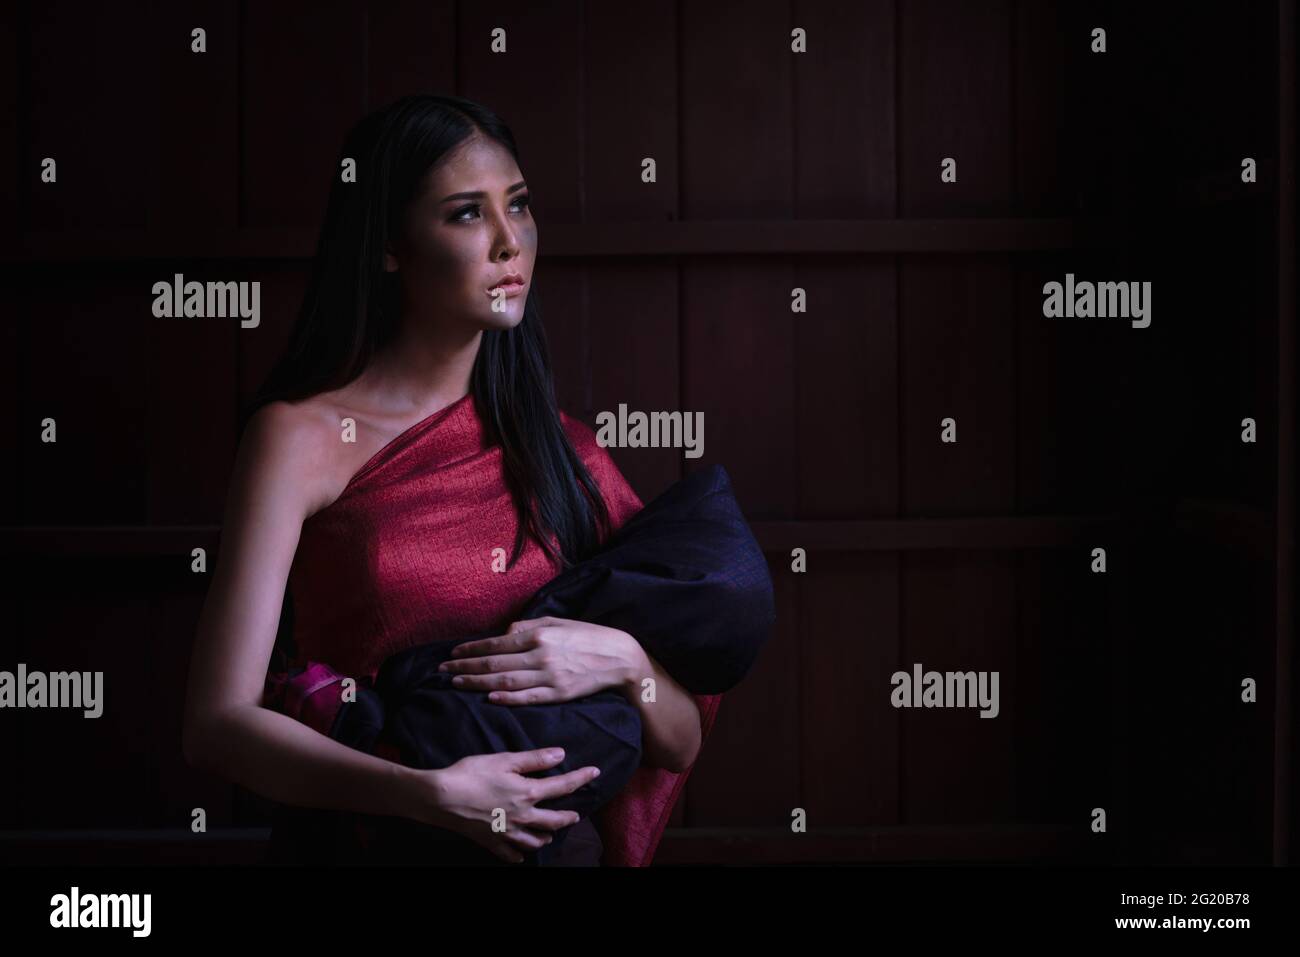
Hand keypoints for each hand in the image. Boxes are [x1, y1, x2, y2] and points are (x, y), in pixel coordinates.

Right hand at [403, 748, 599, 862]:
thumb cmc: (472, 773)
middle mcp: (523, 816)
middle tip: (576, 815)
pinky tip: (521, 854)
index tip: (595, 772)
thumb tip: (561, 755)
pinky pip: (510, 854)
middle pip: (554, 820)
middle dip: (568, 817)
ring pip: (535, 841)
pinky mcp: (491, 842)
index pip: (563, 786)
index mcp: (528, 792)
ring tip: (551, 834)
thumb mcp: (505, 760)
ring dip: (546, 837)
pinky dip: (518, 855)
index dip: (581, 778)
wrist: (441, 798)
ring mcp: (507, 832)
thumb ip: (534, 759)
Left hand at [438, 616, 646, 704]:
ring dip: (477, 683)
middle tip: (443, 671)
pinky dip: (506, 698)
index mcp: (539, 634)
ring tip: (457, 684)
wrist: (620, 657)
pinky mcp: (559, 694)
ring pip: (505, 681)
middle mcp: (541, 655)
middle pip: (495, 663)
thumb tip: (504, 632)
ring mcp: (550, 676)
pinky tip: (488, 697)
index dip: (472, 649)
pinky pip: (527, 698)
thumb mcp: (558, 622)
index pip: (496, 643)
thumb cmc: (588, 636)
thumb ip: (529, 625)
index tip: (453, 654)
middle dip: (466, 667)